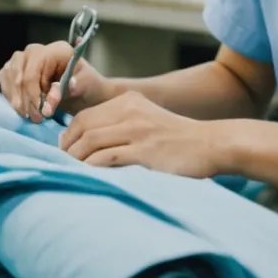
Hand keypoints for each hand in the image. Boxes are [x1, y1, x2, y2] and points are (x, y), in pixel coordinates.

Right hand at [0, 41, 117, 122]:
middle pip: (19, 73)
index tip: (43, 113)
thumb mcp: (86, 86)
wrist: (83, 90)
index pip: (34, 69)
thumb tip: (57, 95)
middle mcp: (36, 50)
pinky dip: (10, 96)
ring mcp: (23, 58)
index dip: (34, 93)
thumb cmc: (86, 86)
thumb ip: (71, 88)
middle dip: (25, 99)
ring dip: (16, 99)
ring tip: (29, 116)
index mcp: (56, 50)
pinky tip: (21, 108)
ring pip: (8, 75)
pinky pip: (4, 79)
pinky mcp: (15, 69)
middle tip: (36, 119)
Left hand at [58, 91, 223, 177]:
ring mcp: (137, 130)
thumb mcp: (149, 121)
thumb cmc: (181, 139)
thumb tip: (91, 143)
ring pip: (92, 142)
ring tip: (72, 171)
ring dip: (77, 159)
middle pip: (84, 127)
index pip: (86, 116)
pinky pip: (108, 158)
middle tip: (64, 163)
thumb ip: (124, 125)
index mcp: (130, 102)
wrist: (212, 144)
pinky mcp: (145, 151)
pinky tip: (88, 176)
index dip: (70, 134)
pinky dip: (93, 167)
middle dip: (69, 147)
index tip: (66, 149)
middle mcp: (131, 111)